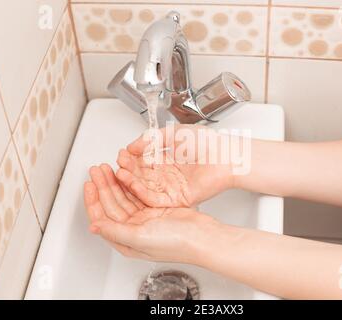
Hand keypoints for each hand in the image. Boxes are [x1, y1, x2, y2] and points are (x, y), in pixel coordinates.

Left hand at [84, 164, 219, 263]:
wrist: (202, 236)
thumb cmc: (177, 243)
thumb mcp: (140, 237)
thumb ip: (115, 231)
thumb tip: (94, 226)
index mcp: (126, 240)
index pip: (102, 217)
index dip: (93, 200)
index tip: (89, 184)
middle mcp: (134, 230)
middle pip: (112, 204)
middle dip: (103, 186)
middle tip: (98, 169)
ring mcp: (146, 218)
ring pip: (124, 196)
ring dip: (115, 182)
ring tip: (109, 167)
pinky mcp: (157, 209)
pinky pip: (138, 193)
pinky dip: (131, 183)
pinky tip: (126, 173)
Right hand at [116, 124, 234, 207]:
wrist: (224, 155)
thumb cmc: (206, 143)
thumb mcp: (172, 133)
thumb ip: (150, 139)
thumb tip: (132, 146)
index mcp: (165, 159)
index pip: (141, 161)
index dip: (130, 158)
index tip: (121, 154)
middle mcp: (166, 175)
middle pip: (140, 175)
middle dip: (127, 169)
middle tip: (117, 164)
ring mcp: (170, 188)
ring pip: (145, 188)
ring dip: (130, 181)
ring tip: (120, 173)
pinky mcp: (176, 199)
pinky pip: (155, 199)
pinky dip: (142, 192)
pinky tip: (132, 184)